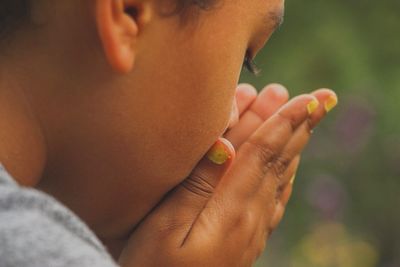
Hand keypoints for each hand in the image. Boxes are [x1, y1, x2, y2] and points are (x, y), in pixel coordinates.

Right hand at [119, 86, 336, 266]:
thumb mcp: (165, 227)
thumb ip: (196, 186)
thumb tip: (224, 146)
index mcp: (230, 209)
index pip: (263, 154)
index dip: (284, 122)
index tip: (306, 98)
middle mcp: (250, 217)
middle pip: (279, 162)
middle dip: (299, 126)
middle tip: (320, 99)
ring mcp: (252, 230)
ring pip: (281, 178)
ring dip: (296, 146)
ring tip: (309, 123)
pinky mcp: (247, 239)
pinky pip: (276, 199)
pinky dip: (286, 175)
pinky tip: (289, 168)